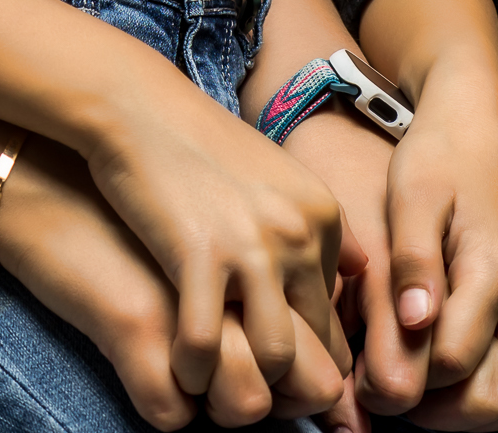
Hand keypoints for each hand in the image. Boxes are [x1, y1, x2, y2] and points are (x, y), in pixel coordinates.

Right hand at [81, 77, 361, 401]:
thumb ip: (318, 223)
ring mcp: (250, 244)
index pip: (338, 318)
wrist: (135, 103)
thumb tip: (362, 267)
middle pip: (316, 345)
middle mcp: (298, 232)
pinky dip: (194, 369)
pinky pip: (207, 344)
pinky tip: (180, 368)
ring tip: (220, 387)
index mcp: (321, 215)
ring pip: (276, 356)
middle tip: (254, 395)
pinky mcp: (198, 254)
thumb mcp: (274, 172)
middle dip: (287, 382)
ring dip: (247, 384)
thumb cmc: (197, 140)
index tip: (277, 368)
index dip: (309, 355)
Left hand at [282, 64, 497, 431]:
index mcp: (493, 267)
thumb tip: (416, 324)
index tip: (369, 385)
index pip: (454, 362)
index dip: (408, 384)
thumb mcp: (409, 195)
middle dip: (444, 412)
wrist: (480, 118)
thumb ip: (413, 260)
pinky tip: (485, 368)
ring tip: (434, 395)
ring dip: (486, 407)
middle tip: (397, 402)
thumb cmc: (435, 154)